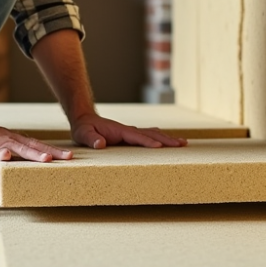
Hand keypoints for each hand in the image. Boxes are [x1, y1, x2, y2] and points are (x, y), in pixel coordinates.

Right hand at [0, 121, 72, 203]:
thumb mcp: (9, 139)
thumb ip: (23, 149)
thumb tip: (42, 159)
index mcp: (15, 140)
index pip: (37, 145)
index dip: (53, 150)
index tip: (68, 156)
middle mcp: (6, 146)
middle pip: (24, 150)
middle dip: (36, 155)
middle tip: (47, 160)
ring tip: (1, 199)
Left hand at [71, 114, 188, 149]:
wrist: (84, 120)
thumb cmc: (83, 129)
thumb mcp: (83, 134)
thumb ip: (91, 138)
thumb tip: (101, 144)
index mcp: (119, 131)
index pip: (136, 136)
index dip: (148, 141)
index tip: (160, 146)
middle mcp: (128, 130)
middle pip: (151, 134)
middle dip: (166, 139)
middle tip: (182, 144)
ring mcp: (130, 132)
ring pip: (152, 134)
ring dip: (167, 138)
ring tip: (183, 143)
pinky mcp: (130, 136)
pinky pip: (148, 136)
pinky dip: (160, 138)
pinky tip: (168, 141)